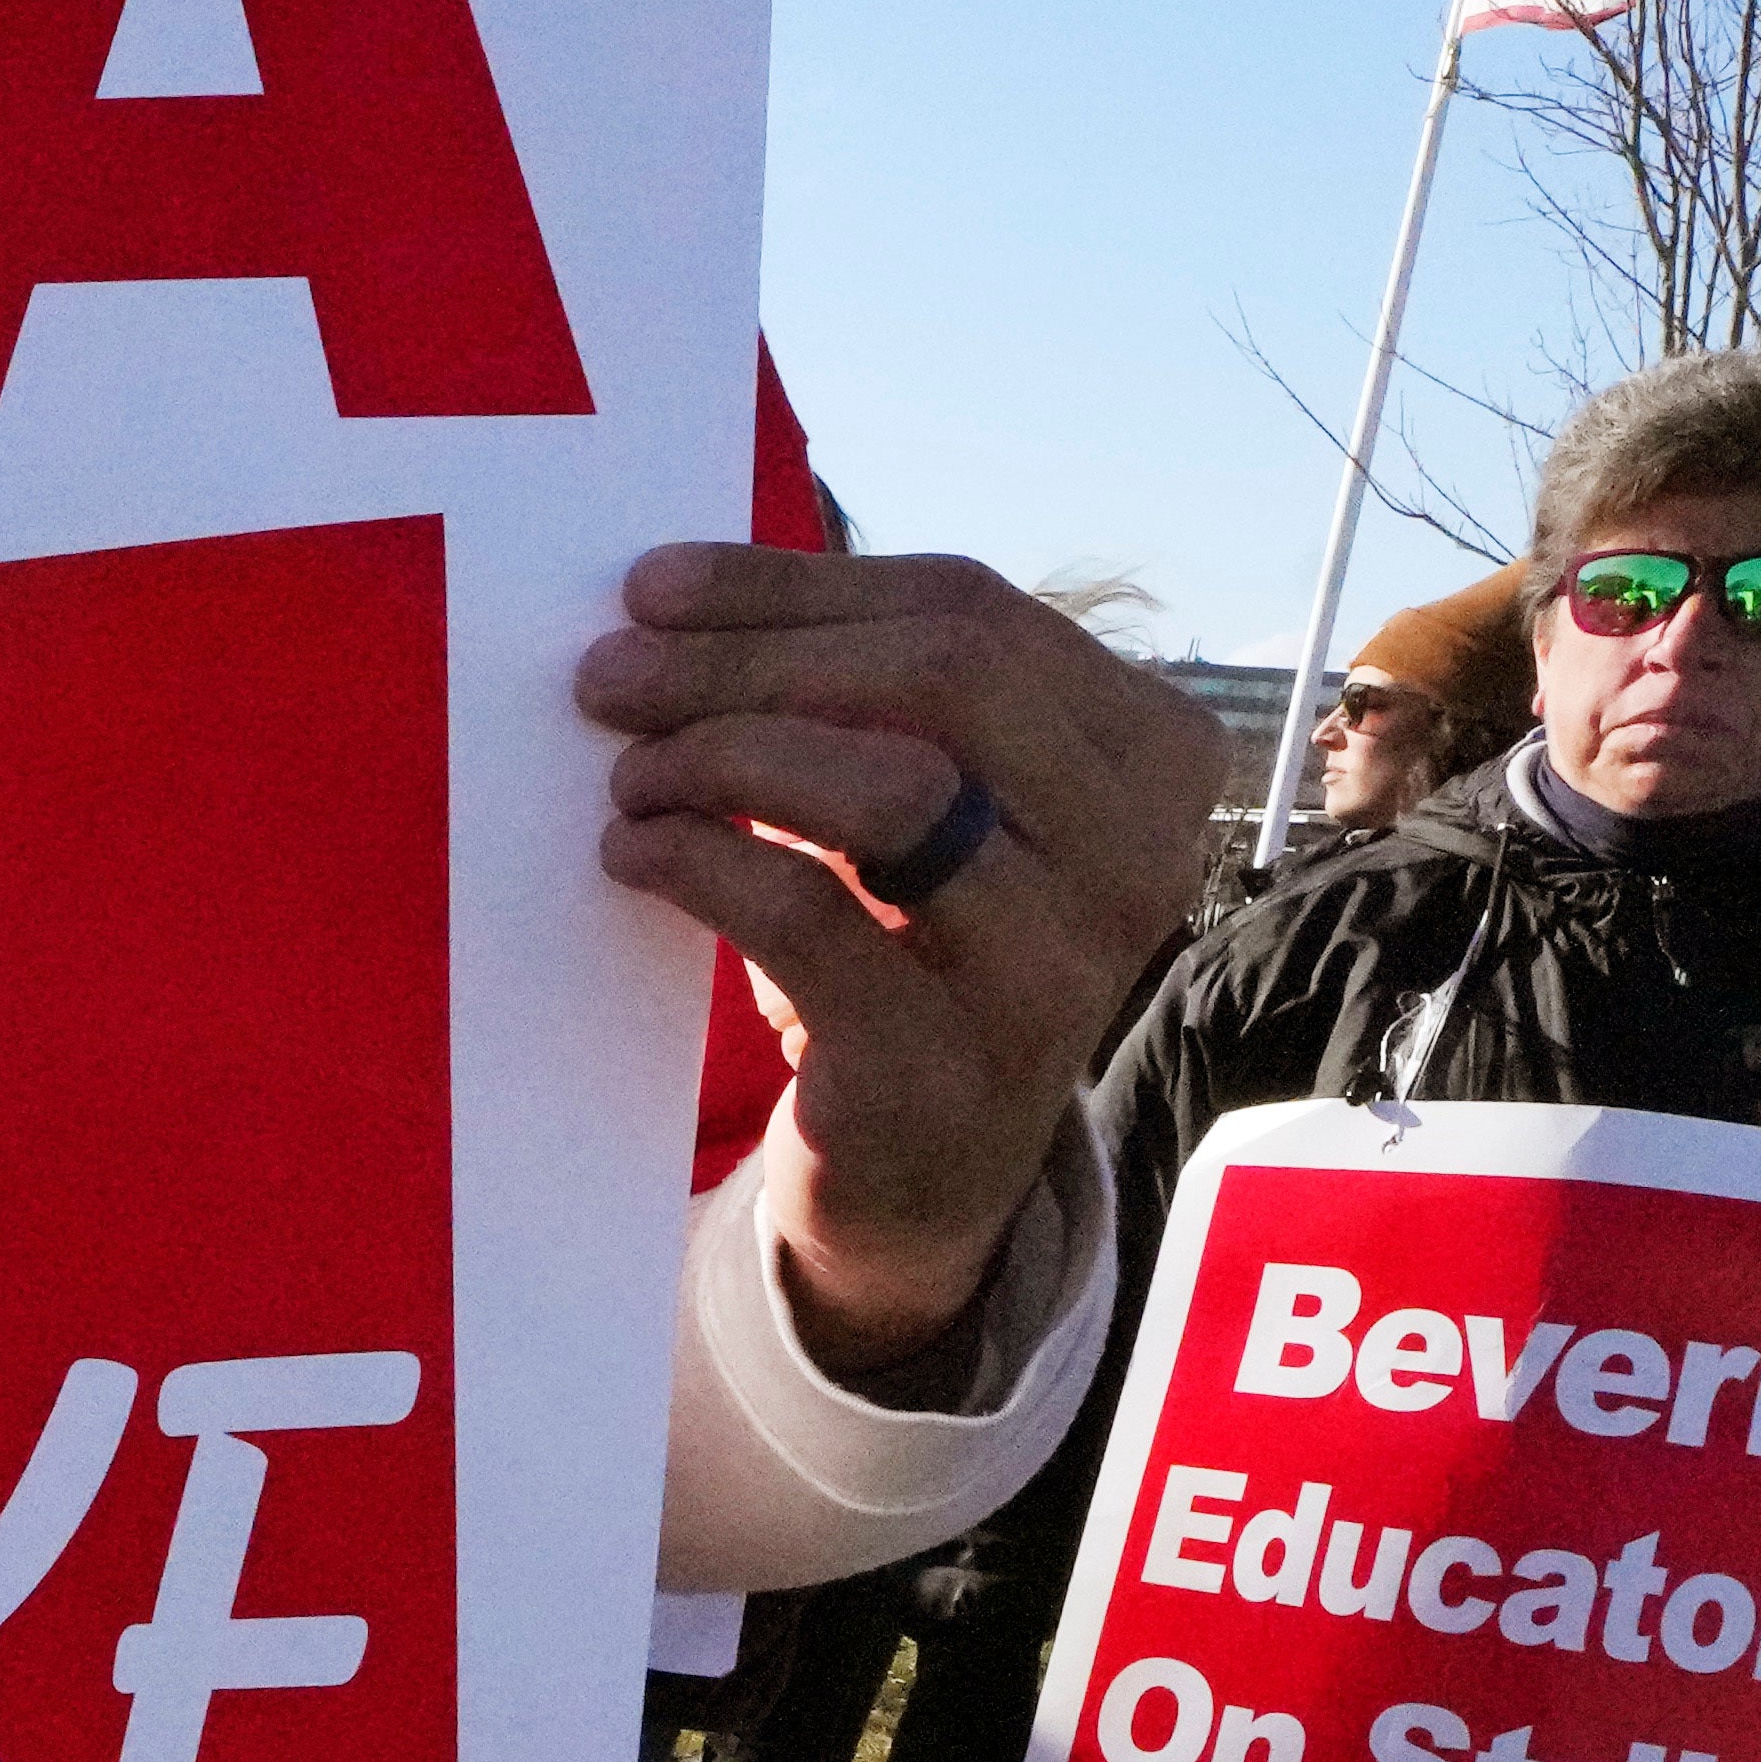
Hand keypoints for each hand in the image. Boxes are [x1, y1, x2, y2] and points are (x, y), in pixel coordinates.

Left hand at [576, 544, 1222, 1373]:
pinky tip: (636, 853)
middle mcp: (1136, 855)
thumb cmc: (906, 943)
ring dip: (723, 756)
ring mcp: (1057, 968)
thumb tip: (670, 600)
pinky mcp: (950, 1064)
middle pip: (941, 678)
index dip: (794, 588)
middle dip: (749, 660)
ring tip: (630, 777)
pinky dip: (699, 863)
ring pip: (891, 788)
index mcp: (1150, 753)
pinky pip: (811, 917)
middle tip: (610, 676)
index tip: (652, 588)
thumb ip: (856, 690)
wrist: (923, 1173)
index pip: (968, 611)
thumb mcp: (924, 801)